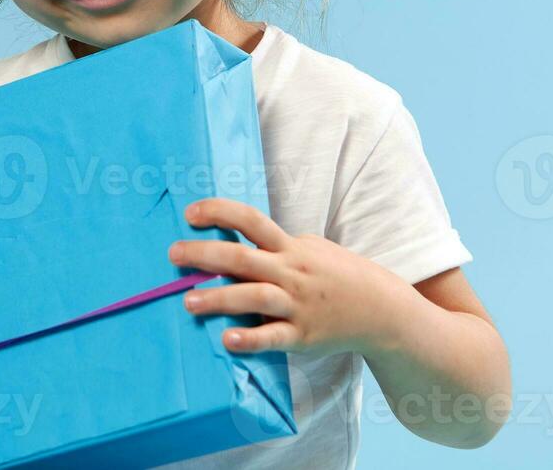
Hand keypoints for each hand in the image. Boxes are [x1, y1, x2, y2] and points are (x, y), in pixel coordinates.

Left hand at [168, 198, 407, 356]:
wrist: (380, 308)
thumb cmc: (334, 273)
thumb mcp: (308, 247)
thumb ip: (274, 243)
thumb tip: (232, 234)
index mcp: (289, 247)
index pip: (250, 220)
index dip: (219, 212)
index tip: (190, 214)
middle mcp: (291, 271)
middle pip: (243, 257)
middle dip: (205, 255)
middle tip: (173, 255)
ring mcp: (297, 304)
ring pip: (254, 297)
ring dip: (219, 299)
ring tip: (188, 301)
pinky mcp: (302, 335)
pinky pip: (274, 337)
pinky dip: (251, 339)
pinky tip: (227, 340)